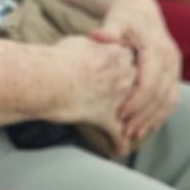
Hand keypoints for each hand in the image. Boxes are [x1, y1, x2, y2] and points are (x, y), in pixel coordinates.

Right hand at [50, 34, 137, 152]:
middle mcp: (124, 76)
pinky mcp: (107, 119)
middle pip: (138, 83)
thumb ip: (94, 45)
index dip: (125, 64)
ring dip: (132, 118)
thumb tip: (92, 46)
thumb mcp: (80, 41)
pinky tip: (120, 149)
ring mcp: (119, 99)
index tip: (119, 69)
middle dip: (132, 90)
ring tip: (130, 124)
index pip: (131, 58)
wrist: (51, 78)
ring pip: (134, 111)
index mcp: (118, 53)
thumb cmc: (59, 58)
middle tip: (122, 94)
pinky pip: (119, 135)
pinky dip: (120, 144)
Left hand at [93, 0, 180, 143]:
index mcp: (157, 47)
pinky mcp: (174, 71)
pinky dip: (161, 113)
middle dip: (144, 115)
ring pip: (170, 98)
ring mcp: (175, 65)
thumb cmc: (123, 15)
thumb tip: (98, 36)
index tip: (120, 115)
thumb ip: (109, 30)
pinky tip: (147, 125)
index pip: (150, 81)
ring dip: (153, 118)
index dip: (137, 101)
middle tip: (125, 131)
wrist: (139, 6)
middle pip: (161, 94)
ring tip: (135, 134)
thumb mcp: (116, 19)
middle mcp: (171, 57)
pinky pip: (173, 97)